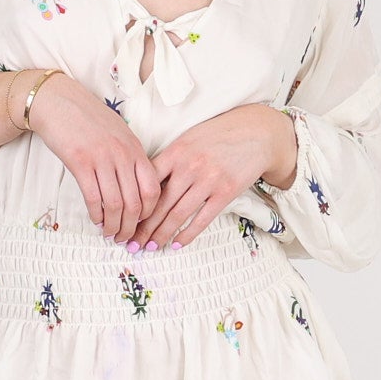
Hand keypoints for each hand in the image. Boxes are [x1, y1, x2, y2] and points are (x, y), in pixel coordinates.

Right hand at [26, 73, 162, 244]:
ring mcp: (102, 158)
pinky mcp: (80, 162)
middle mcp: (122, 154)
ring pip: (115, 204)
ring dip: (113, 226)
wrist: (58, 101)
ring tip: (109, 234)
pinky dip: (96, 215)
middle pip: (135, 202)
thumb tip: (135, 188)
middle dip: (131, 227)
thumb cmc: (88, 119)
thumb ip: (130, 158)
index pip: (152, 189)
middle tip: (125, 239)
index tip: (140, 223)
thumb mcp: (119, 134)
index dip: (148, 213)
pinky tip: (95, 220)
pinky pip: (93, 198)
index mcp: (135, 148)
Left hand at [131, 104, 293, 250]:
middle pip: (159, 204)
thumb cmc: (218, 135)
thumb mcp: (188, 139)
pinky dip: (187, 234)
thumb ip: (169, 160)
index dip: (134, 204)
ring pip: (177, 214)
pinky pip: (202, 219)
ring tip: (150, 247)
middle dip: (142, 227)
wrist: (256, 132)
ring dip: (161, 234)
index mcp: (175, 151)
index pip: (147, 182)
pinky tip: (176, 243)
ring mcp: (208, 180)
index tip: (124, 218)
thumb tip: (146, 185)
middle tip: (131, 243)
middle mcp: (189, 166)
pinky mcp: (225, 192)